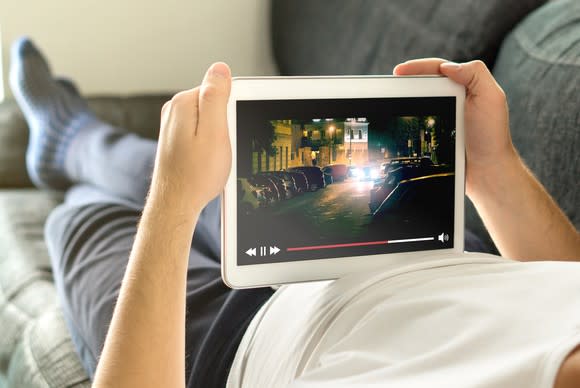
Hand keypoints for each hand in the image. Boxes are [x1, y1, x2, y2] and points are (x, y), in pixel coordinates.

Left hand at [150, 63, 231, 211]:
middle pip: (213, 105)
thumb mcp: (214, 132)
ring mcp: (173, 126)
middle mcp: (174, 110)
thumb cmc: (197, 174)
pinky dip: (208, 146)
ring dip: (217, 138)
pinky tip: (206, 162)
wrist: (176, 204)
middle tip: (221, 148)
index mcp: (183, 103)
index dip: (232, 112)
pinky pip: (201, 134)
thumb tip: (220, 68)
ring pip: (208, 121)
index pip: (219, 90)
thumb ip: (216, 97)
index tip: (230, 131)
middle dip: (224, 124)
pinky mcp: (176, 140)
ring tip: (212, 158)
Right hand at [393, 59, 516, 196]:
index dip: (417, 67)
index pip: (437, 69)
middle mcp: (452, 99)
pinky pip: (416, 122)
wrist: (487, 171)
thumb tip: (447, 66)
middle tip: (389, 85)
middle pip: (423, 83)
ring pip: (418, 103)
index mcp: (465, 86)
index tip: (398, 71)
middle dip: (405, 82)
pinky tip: (398, 122)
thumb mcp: (492, 98)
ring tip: (389, 101)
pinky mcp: (435, 133)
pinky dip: (406, 121)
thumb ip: (475, 74)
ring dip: (403, 101)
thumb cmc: (492, 137)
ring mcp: (442, 116)